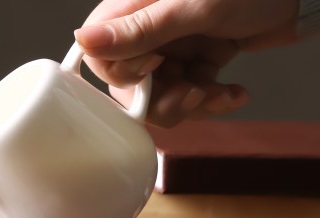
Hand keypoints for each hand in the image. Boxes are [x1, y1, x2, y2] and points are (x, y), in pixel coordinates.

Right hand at [75, 0, 299, 125]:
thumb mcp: (192, 8)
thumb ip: (139, 29)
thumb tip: (83, 39)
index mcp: (134, 7)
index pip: (102, 57)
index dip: (125, 77)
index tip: (156, 71)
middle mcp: (149, 29)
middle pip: (131, 86)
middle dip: (163, 101)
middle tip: (194, 96)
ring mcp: (175, 46)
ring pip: (162, 97)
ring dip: (193, 105)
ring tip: (222, 94)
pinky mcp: (199, 60)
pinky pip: (192, 94)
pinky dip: (214, 100)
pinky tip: (236, 92)